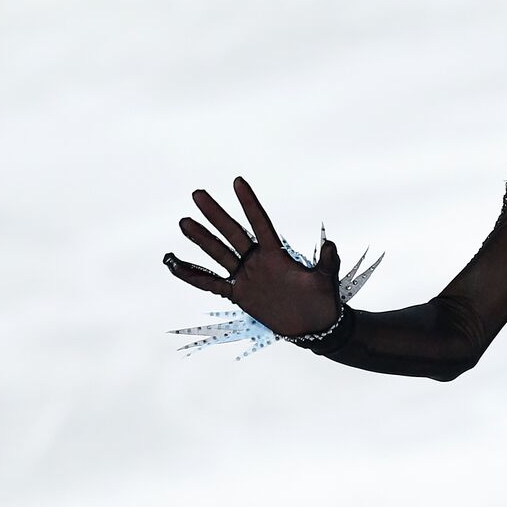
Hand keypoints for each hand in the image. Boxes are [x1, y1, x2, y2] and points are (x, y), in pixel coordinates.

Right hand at [163, 176, 342, 337]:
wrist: (314, 325)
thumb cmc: (323, 300)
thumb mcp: (326, 280)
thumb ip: (327, 262)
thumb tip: (330, 245)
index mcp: (277, 254)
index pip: (260, 223)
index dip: (249, 203)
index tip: (237, 181)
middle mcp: (258, 261)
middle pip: (233, 233)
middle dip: (216, 214)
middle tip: (198, 193)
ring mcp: (247, 276)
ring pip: (219, 254)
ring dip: (201, 239)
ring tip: (185, 221)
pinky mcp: (239, 294)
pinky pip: (212, 284)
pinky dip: (193, 276)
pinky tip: (175, 264)